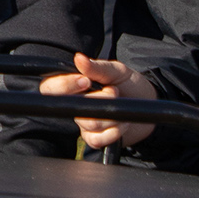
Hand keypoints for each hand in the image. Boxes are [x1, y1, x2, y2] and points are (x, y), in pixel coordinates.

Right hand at [37, 53, 158, 150]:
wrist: (148, 105)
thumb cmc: (129, 85)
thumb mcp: (117, 70)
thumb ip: (97, 67)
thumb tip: (78, 58)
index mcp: (74, 85)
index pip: (50, 88)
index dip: (64, 86)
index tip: (85, 81)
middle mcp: (75, 105)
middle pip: (73, 108)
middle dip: (99, 99)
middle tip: (114, 91)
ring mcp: (83, 124)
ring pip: (89, 123)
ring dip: (112, 114)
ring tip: (121, 105)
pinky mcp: (95, 139)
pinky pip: (97, 139)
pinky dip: (115, 130)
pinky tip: (122, 122)